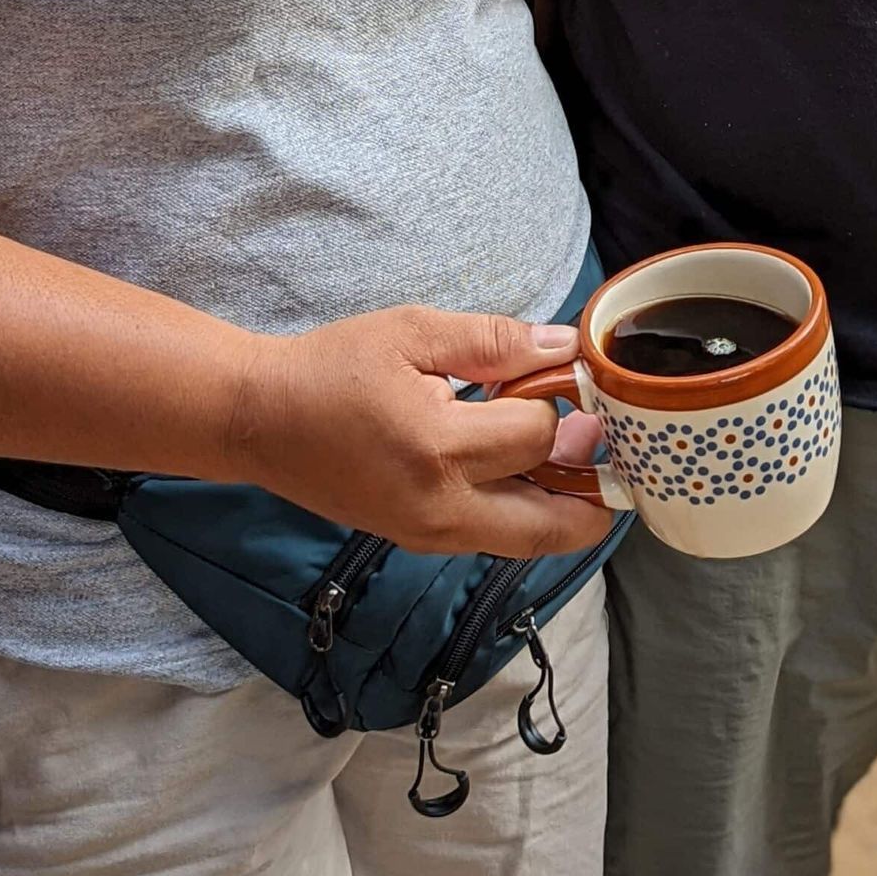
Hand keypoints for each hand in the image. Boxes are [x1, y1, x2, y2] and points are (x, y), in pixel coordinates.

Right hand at [227, 304, 608, 557]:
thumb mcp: (414, 332)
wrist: (261, 420)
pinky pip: (492, 537)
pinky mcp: (418, 541)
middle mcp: (439, 508)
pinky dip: (524, 513)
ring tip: (580, 459)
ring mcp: (428, 535)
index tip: (571, 375)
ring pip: (525, 542)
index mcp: (437, 448)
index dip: (563, 402)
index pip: (536, 436)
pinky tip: (531, 472)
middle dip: (594, 494)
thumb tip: (565, 348)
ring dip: (563, 508)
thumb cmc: (333, 367)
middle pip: (550, 527)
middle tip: (615, 453)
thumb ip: (494, 341)